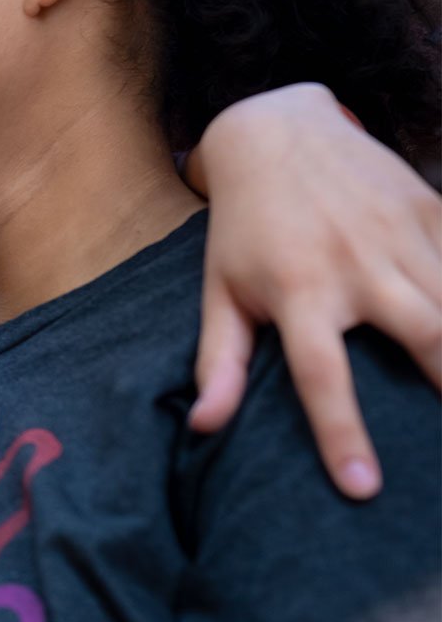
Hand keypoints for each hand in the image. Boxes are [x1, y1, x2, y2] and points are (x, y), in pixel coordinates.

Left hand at [188, 83, 441, 498]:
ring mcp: (400, 233)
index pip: (322, 376)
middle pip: (426, 335)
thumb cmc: (244, 228)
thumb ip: (220, 361)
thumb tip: (203, 427)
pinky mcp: (430, 208)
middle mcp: (357, 263)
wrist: (276, 133)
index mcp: (298, 290)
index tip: (362, 488)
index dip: (342, 434)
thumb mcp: (220, 290)